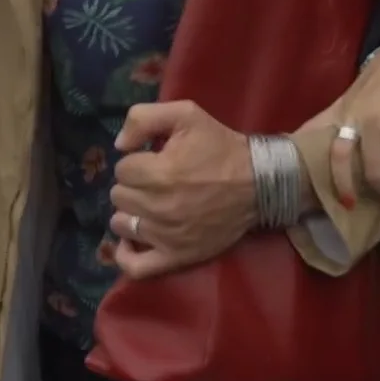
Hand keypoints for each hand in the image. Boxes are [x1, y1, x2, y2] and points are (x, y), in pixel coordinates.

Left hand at [107, 101, 255, 279]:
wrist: (259, 183)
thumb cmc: (222, 148)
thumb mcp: (186, 114)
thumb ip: (143, 118)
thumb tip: (119, 145)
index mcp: (158, 173)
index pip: (122, 169)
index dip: (137, 161)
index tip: (155, 160)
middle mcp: (157, 207)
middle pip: (119, 196)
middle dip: (134, 184)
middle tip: (156, 180)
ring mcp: (165, 236)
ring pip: (122, 224)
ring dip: (132, 212)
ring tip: (150, 204)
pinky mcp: (177, 256)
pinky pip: (136, 266)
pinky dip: (126, 254)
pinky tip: (130, 241)